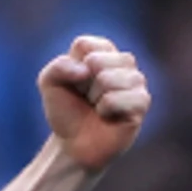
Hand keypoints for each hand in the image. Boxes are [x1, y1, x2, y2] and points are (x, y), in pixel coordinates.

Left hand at [38, 34, 149, 173]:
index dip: (72, 69)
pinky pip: (118, 98)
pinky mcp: (142, 101)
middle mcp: (123, 62)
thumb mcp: (49, 83)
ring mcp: (136, 80)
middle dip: (83, 85)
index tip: (75, 84)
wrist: (74, 145)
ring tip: (97, 107)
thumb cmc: (66, 111)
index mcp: (103, 51)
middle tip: (87, 99)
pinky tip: (107, 116)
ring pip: (107, 78)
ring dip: (94, 98)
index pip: (84, 45)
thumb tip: (86, 69)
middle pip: (96, 60)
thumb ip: (58, 66)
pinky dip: (105, 109)